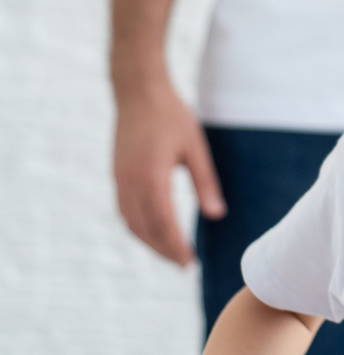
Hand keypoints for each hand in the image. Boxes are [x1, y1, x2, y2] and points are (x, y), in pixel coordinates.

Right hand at [113, 77, 225, 265]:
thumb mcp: (195, 147)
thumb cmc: (172, 115)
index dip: (176, 246)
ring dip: (149, 242)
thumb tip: (216, 215)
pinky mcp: (116, 174)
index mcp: (152, 176)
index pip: (164, 223)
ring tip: (170, 253)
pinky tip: (153, 230)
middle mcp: (131, 181)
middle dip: (163, 250)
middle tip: (184, 264)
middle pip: (145, 229)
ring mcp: (120, 178)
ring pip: (131, 222)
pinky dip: (137, 226)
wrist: (138, 90)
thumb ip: (205, 183)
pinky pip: (124, 210)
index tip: (190, 262)